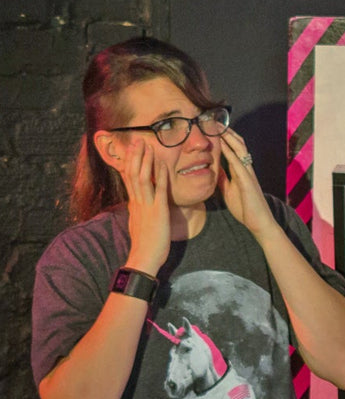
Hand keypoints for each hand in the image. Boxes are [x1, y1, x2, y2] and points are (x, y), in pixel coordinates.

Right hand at [120, 136, 170, 274]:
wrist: (144, 258)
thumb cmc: (144, 245)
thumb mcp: (137, 223)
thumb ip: (137, 212)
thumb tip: (135, 205)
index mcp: (133, 204)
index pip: (127, 178)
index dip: (128, 162)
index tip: (130, 149)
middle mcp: (137, 202)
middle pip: (132, 173)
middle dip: (135, 156)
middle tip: (137, 140)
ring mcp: (146, 206)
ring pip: (142, 178)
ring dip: (145, 161)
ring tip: (147, 146)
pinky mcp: (158, 211)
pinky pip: (159, 190)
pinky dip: (160, 176)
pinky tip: (163, 165)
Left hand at [218, 129, 274, 237]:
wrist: (259, 223)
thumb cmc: (246, 208)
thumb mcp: (229, 190)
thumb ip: (223, 178)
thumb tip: (214, 168)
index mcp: (242, 171)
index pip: (234, 148)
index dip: (225, 136)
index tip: (213, 126)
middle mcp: (247, 168)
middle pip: (238, 143)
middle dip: (227, 131)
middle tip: (214, 119)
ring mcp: (248, 173)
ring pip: (240, 148)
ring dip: (228, 136)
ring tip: (217, 125)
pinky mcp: (247, 181)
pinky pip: (237, 162)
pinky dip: (229, 151)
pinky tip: (221, 143)